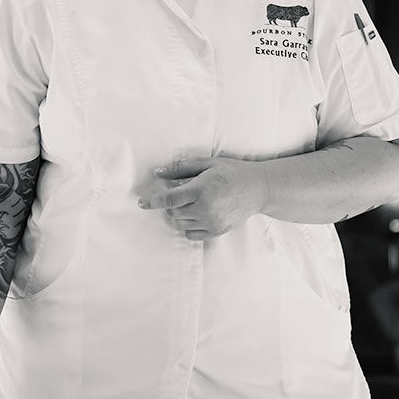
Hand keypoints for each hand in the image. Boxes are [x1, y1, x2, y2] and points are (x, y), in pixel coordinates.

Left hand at [138, 156, 264, 239]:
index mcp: (201, 189)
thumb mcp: (207, 164)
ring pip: (181, 224)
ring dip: (179, 214)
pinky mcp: (217, 231)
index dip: (153, 201)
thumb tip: (157, 173)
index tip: (142, 203)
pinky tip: (197, 214)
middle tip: (183, 193)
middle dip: (171, 204)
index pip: (169, 199)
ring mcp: (212, 222)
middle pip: (173, 212)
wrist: (257, 188)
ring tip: (192, 202)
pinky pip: (192, 234)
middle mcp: (205, 208)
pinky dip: (188, 226)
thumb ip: (181, 168)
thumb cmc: (231, 172)